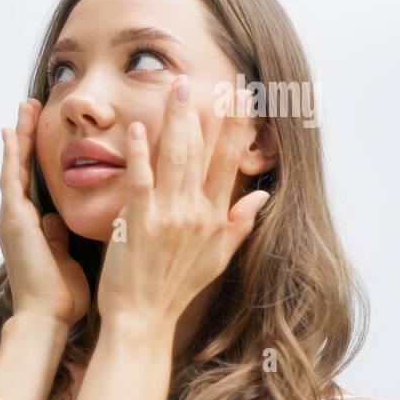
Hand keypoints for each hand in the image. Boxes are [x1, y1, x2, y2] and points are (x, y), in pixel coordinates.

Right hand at [0, 99, 89, 326]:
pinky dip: (13, 156)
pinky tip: (13, 133)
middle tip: (28, 107)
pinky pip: (12, 181)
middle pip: (19, 168)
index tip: (40, 128)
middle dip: (24, 137)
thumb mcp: (63, 257)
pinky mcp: (13, 221)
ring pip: (14, 168)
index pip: (32, 182)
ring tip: (22, 109)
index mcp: (29, 227)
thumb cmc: (60, 296)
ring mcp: (12, 219)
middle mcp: (16, 219)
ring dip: (18, 138)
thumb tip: (57, 221)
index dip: (35, 154)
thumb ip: (58, 237)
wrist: (47, 317)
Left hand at [96, 76, 269, 331]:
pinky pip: (141, 182)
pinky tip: (142, 129)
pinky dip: (142, 155)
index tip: (242, 98)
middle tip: (212, 80)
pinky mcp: (139, 224)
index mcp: (214, 218)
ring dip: (178, 122)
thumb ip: (239, 224)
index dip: (236, 129)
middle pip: (204, 153)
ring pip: (176, 160)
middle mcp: (196, 213)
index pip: (228, 163)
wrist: (142, 319)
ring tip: (177, 89)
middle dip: (209, 114)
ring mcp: (168, 217)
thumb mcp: (216, 259)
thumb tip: (261, 195)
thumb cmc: (173, 290)